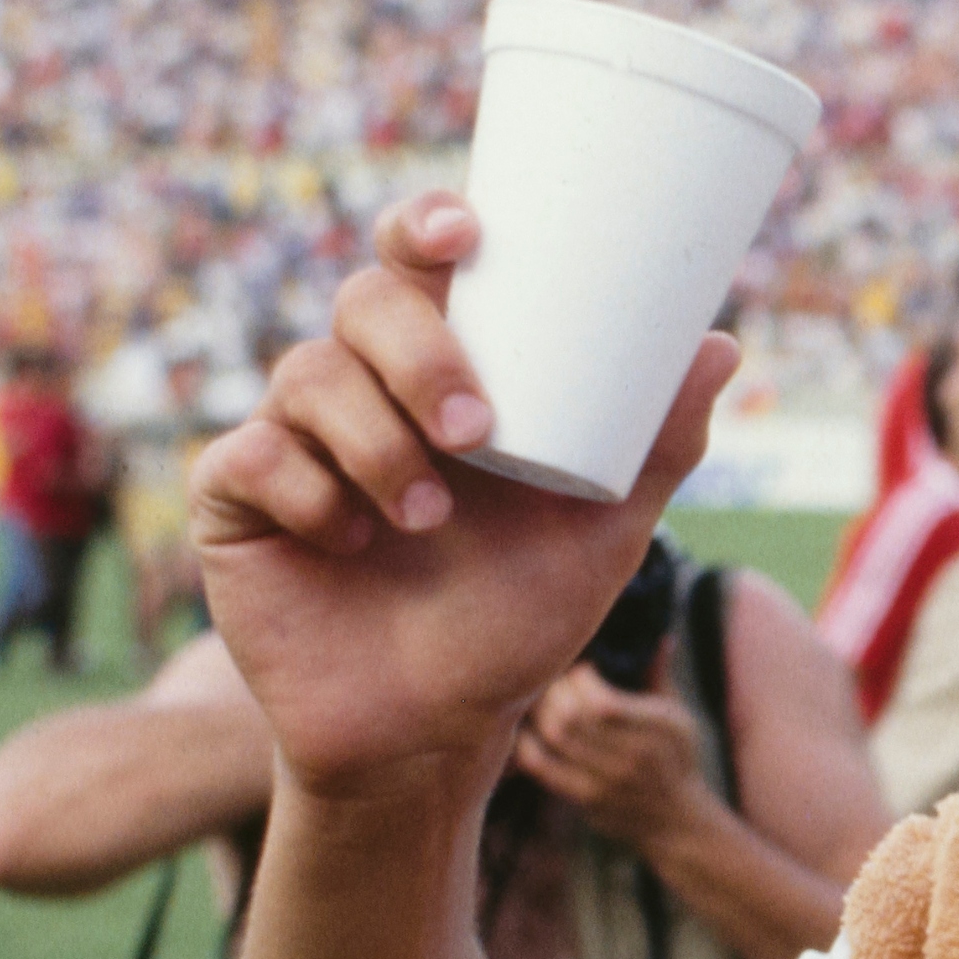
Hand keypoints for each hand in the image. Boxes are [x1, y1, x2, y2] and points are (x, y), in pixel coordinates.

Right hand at [191, 192, 738, 798]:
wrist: (435, 729)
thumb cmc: (514, 619)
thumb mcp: (601, 534)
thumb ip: (655, 447)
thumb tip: (721, 346)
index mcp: (441, 374)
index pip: (420, 266)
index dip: (425, 228)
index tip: (463, 235)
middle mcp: (362, 389)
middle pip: (364, 304)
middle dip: (418, 353)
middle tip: (473, 432)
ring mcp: (293, 438)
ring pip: (308, 376)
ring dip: (376, 442)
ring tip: (426, 521)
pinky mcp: (238, 500)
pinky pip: (254, 458)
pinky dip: (310, 493)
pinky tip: (351, 541)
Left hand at [513, 665, 713, 850]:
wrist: (678, 823)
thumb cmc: (677, 759)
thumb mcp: (681, 718)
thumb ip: (661, 676)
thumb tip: (658, 635)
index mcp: (662, 729)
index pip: (603, 702)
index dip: (581, 680)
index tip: (583, 670)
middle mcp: (635, 758)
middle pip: (572, 716)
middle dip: (556, 690)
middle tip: (555, 681)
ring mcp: (608, 782)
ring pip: (554, 736)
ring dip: (540, 711)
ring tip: (543, 699)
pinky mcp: (585, 799)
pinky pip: (540, 765)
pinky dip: (527, 742)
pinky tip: (531, 729)